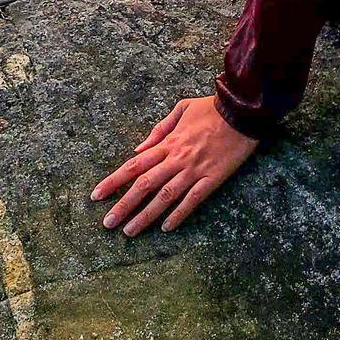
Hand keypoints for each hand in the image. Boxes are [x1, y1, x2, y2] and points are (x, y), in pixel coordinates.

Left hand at [90, 96, 258, 234]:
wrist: (242, 111)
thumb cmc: (211, 108)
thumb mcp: (182, 109)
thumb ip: (159, 130)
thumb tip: (139, 149)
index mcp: (168, 142)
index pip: (134, 165)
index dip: (114, 180)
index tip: (97, 195)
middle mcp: (177, 159)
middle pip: (145, 184)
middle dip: (124, 205)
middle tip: (107, 223)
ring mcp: (194, 170)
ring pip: (165, 197)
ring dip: (145, 215)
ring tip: (129, 231)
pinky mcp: (212, 178)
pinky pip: (192, 200)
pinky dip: (179, 214)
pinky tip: (166, 228)